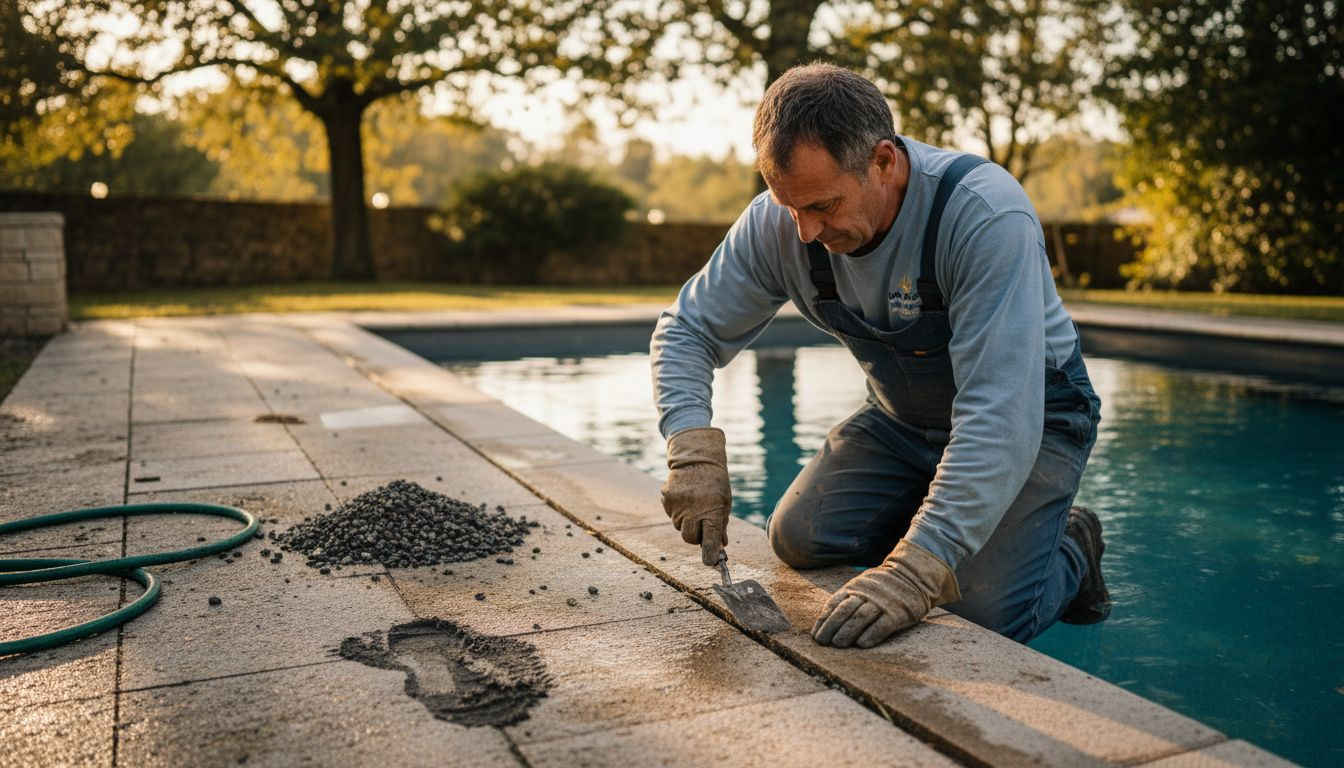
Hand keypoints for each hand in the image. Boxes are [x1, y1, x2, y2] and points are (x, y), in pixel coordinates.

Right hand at [662, 427, 730, 565]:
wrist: (697, 458)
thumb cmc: (715, 483)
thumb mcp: (724, 503)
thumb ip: (721, 525)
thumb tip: (721, 546)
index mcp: (712, 511)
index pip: (710, 539)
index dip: (710, 553)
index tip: (711, 562)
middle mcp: (693, 510)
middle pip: (689, 538)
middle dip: (695, 536)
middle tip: (701, 525)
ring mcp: (677, 505)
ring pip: (678, 527)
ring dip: (686, 522)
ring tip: (694, 505)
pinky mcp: (666, 499)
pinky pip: (670, 514)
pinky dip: (677, 511)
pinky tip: (684, 498)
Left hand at [812, 539, 959, 647]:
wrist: (912, 576)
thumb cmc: (881, 588)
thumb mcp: (861, 587)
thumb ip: (846, 600)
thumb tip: (825, 621)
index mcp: (854, 588)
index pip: (834, 604)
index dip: (824, 620)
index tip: (816, 635)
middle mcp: (866, 594)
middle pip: (845, 611)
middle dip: (832, 627)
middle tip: (824, 642)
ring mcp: (882, 603)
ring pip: (861, 618)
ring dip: (848, 632)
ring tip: (838, 644)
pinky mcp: (898, 613)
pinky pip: (883, 625)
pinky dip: (872, 635)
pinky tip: (862, 644)